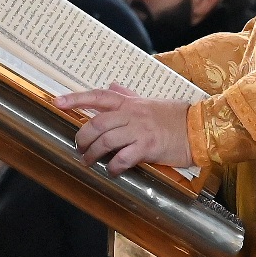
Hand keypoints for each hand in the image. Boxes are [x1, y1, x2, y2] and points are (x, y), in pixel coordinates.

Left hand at [63, 85, 195, 174]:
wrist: (198, 129)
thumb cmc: (174, 117)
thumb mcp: (149, 102)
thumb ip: (128, 95)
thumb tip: (111, 85)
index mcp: (130, 103)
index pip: (99, 96)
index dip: (76, 99)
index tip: (57, 102)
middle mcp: (132, 114)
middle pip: (97, 123)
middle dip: (82, 137)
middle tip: (79, 148)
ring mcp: (140, 130)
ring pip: (106, 141)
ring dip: (93, 154)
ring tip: (89, 162)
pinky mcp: (149, 147)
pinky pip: (124, 157)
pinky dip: (114, 166)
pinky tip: (112, 172)